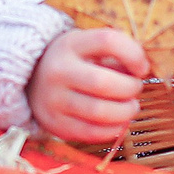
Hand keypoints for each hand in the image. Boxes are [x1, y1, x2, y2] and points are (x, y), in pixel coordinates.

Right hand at [27, 27, 148, 144]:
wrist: (31, 81)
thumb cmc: (73, 62)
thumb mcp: (88, 47)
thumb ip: (116, 54)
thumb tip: (142, 70)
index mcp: (70, 45)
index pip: (107, 41)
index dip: (133, 54)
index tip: (142, 67)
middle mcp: (58, 71)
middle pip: (103, 83)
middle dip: (130, 89)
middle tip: (135, 90)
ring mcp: (54, 100)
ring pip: (99, 112)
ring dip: (125, 112)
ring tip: (130, 107)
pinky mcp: (55, 124)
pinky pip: (92, 133)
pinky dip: (113, 130)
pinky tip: (119, 122)